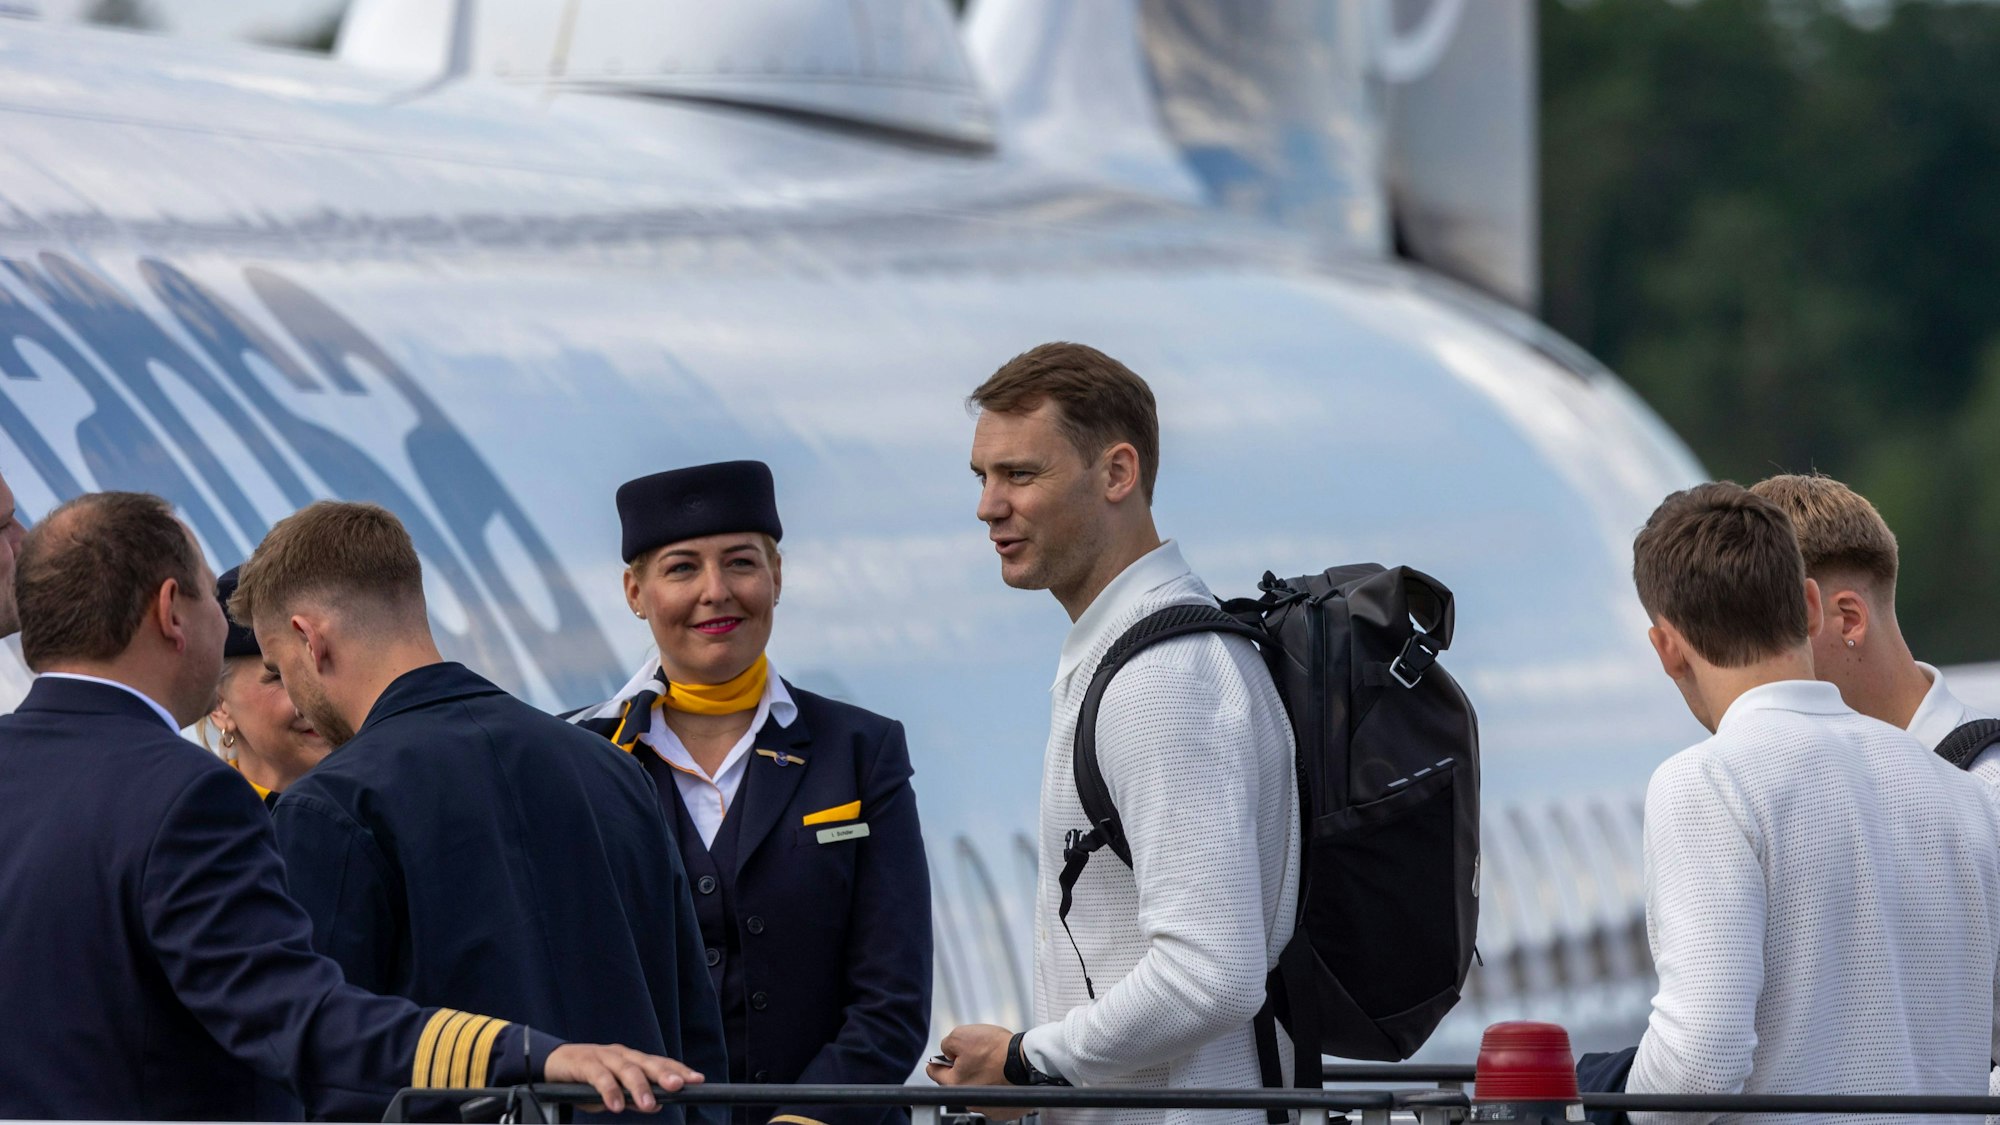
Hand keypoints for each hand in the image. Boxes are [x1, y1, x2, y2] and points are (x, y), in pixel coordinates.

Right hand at [544, 1042, 703, 1113]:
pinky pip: (599, 1077)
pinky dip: (609, 1091)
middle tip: (679, 1086)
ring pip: (626, 1070)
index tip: (698, 1080)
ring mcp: (603, 1057)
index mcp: (633, 1060)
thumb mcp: (615, 1092)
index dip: (679, 1070)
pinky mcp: (584, 1064)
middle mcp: (622, 1055)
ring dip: (639, 1088)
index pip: (660, 1063)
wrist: (553, 1064)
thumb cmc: (588, 1079)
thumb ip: (634, 1098)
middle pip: (647, 1063)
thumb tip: (657, 1105)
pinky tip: (616, 1106)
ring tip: (649, 1105)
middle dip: (665, 1074)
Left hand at [927, 1024, 1026, 1121]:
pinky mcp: (1003, 1109)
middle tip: (975, 1054)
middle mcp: (969, 1101)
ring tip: (993, 1063)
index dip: (938, 1060)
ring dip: (981, 1077)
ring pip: (977, 1089)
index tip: (942, 1057)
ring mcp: (987, 1107)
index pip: (934, 1073)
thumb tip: (947, 1051)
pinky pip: (994, 1096)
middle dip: (963, 1068)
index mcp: (954, 1085)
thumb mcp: (961, 1035)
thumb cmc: (997, 1050)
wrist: (1026, 1061)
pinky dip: (996, 1086)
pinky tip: (1002, 1075)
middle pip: (958, 1081)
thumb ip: (946, 1044)